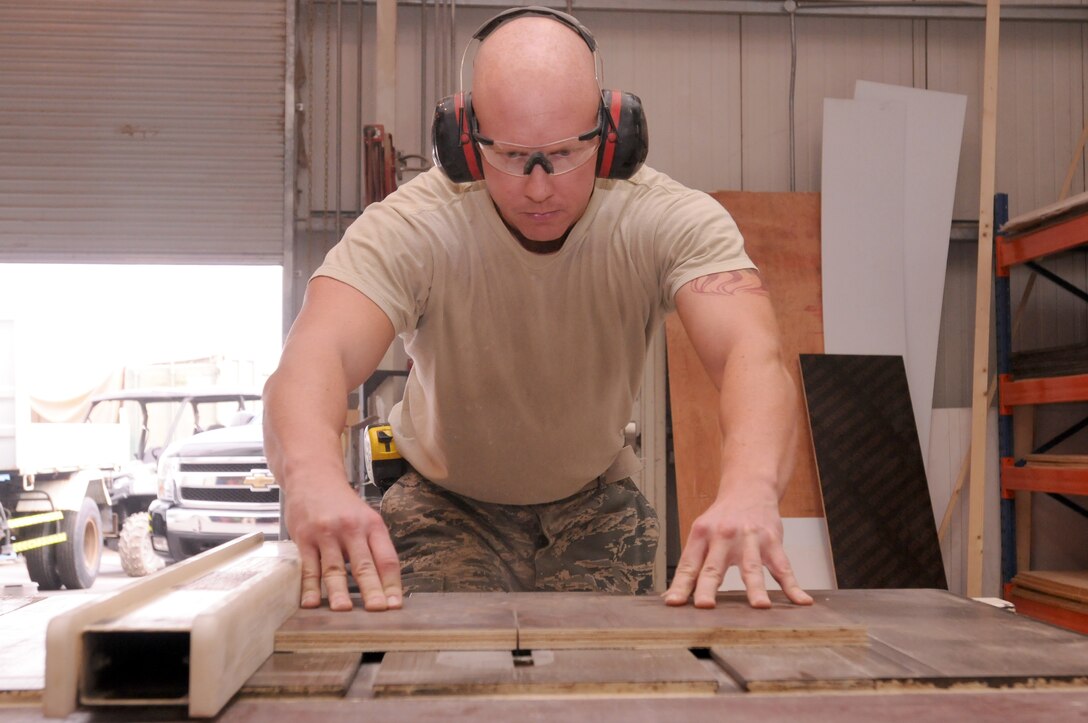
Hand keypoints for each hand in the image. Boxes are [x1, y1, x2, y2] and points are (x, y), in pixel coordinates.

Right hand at [285, 479, 402, 611]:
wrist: (313, 477)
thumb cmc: (341, 504)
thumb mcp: (365, 518)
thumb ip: (373, 546)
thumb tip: (385, 583)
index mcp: (373, 526)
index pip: (387, 559)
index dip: (392, 583)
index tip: (395, 605)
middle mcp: (352, 529)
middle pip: (364, 565)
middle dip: (372, 590)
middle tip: (378, 610)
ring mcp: (327, 533)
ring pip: (334, 568)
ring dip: (339, 591)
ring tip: (344, 611)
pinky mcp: (304, 538)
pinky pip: (308, 567)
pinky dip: (309, 587)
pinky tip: (311, 603)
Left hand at [663, 490, 811, 608]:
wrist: (749, 489)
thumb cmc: (722, 518)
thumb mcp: (701, 534)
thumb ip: (691, 565)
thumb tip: (672, 597)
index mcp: (701, 535)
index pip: (688, 566)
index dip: (680, 585)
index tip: (672, 603)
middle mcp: (723, 536)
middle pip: (714, 567)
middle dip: (708, 587)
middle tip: (704, 606)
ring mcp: (749, 539)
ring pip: (752, 567)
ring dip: (756, 588)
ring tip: (759, 607)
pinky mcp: (772, 541)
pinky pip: (783, 567)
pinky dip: (793, 586)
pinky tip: (802, 601)